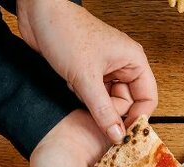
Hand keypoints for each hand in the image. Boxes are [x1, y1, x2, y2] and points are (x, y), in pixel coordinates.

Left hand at [16, 0, 157, 142]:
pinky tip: (73, 89)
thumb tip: (118, 136)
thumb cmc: (65, 31)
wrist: (36, 13)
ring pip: (109, 101)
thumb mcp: (85, 77)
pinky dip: (84, 99)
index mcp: (133, 60)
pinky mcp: (89, 73)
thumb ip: (103, 110)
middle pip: (127, 102)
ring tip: (82, 98)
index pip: (147, 98)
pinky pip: (94, 96)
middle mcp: (123, 65)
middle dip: (112, 113)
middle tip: (99, 122)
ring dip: (95, 106)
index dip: (138, 117)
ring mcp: (105, 69)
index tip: (125, 135)